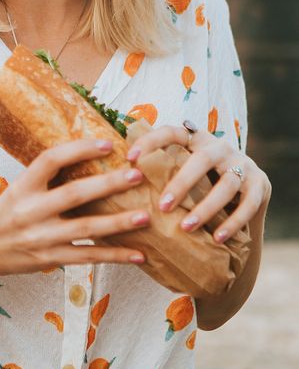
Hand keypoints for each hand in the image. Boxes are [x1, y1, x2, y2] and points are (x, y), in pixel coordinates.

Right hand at [0, 138, 151, 276]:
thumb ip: (48, 177)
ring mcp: (41, 237)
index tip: (107, 144)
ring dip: (118, 223)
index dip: (79, 150)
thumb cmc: (7, 212)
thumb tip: (92, 156)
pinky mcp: (50, 258)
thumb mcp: (20, 188)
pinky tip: (138, 253)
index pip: (51, 160)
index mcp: (23, 186)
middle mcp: (31, 210)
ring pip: (86, 228)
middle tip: (136, 175)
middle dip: (108, 184)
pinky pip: (88, 256)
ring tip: (144, 216)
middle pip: (74, 194)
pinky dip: (115, 255)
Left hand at [126, 124, 271, 244]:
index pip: (171, 131)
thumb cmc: (196, 185)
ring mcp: (243, 164)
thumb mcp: (179, 172)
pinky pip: (248, 204)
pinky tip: (217, 237)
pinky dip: (232, 222)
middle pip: (203, 159)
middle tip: (163, 206)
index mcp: (196, 139)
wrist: (242, 194)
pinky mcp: (260, 184)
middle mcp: (220, 146)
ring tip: (187, 227)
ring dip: (207, 207)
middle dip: (182, 183)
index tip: (129, 158)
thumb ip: (157, 171)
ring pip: (227, 184)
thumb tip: (109, 181)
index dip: (150, 141)